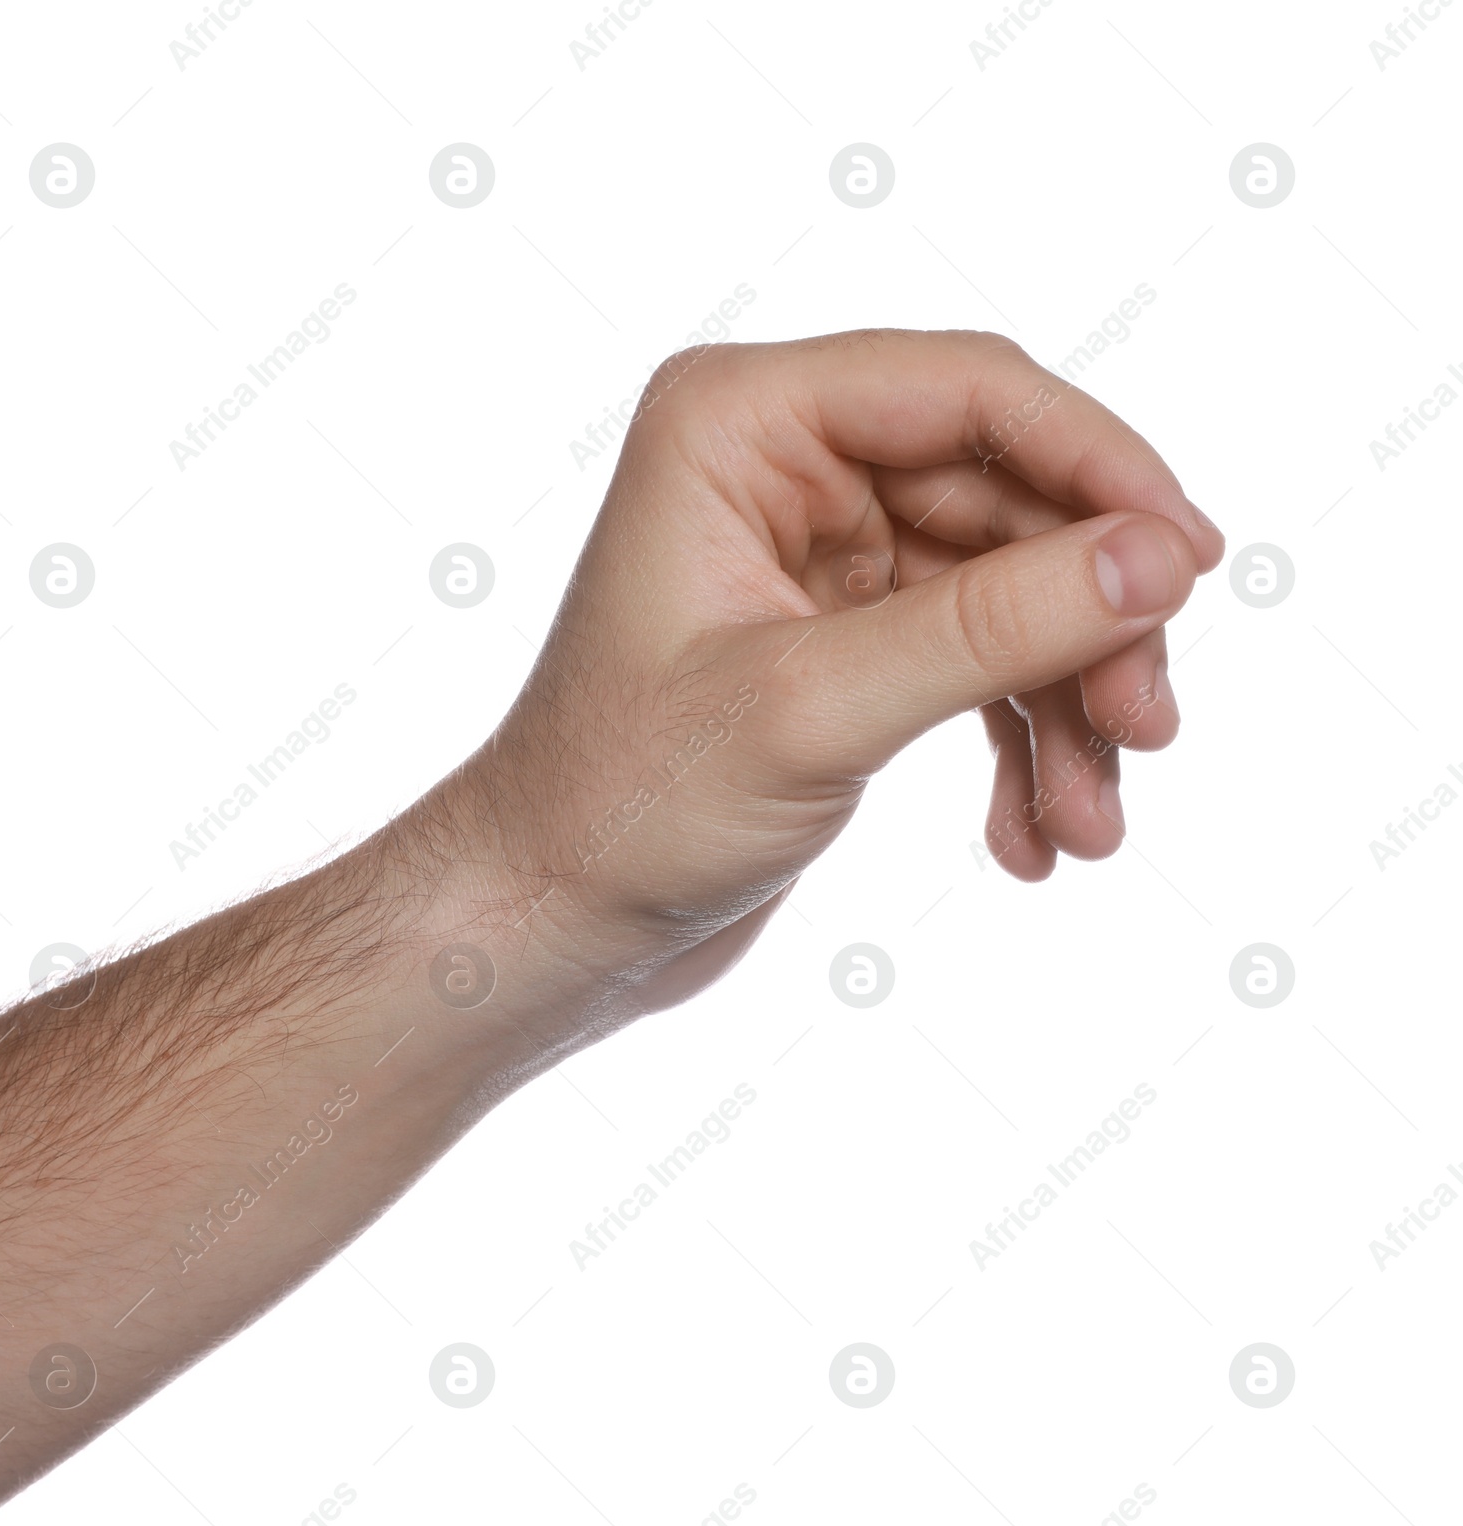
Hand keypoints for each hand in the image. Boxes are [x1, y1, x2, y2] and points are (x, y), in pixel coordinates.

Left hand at [459, 329, 1223, 1007]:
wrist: (548, 920)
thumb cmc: (624, 805)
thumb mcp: (814, 711)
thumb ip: (992, 627)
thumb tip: (1160, 558)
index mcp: (741, 424)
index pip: (970, 391)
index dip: (1101, 469)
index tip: (1191, 566)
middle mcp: (782, 467)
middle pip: (1006, 498)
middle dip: (1086, 621)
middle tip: (1149, 728)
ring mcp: (817, 556)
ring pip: (1005, 590)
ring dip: (1064, 704)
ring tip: (1093, 823)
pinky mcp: (840, 641)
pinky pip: (972, 659)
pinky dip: (1016, 742)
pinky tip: (1030, 838)